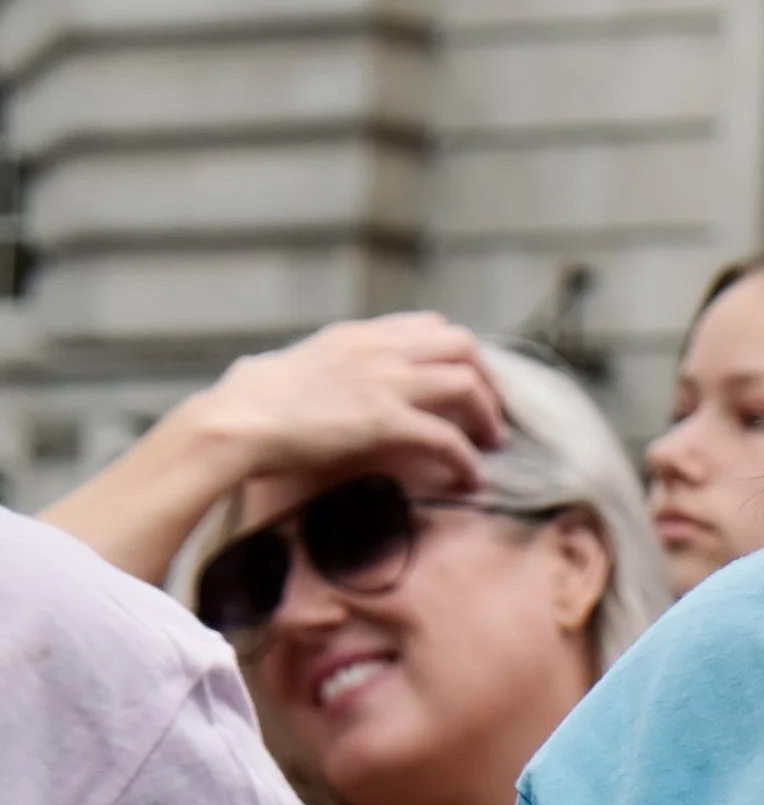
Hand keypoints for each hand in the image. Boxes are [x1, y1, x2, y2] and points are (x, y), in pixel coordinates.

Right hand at [44, 312, 502, 585]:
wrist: (232, 421)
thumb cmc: (245, 404)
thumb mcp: (287, 370)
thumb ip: (308, 372)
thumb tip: (288, 381)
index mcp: (356, 335)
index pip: (429, 326)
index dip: (457, 354)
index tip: (466, 381)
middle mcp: (379, 349)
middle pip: (462, 345)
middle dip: (486, 378)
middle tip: (490, 413)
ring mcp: (385, 381)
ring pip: (467, 383)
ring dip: (487, 415)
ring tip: (490, 445)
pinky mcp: (385, 420)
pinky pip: (447, 437)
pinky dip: (466, 459)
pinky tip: (469, 479)